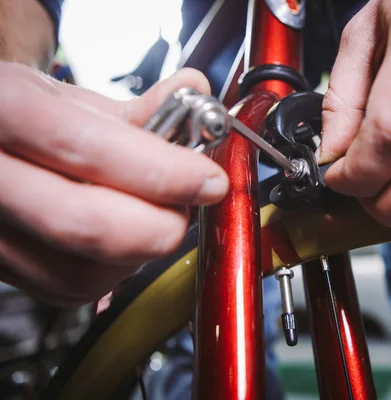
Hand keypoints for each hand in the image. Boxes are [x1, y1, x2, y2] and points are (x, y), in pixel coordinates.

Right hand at [0, 63, 228, 304]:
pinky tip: (125, 237)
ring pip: (83, 271)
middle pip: (86, 223)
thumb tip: (197, 96)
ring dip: (142, 251)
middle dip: (161, 222)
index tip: (208, 179)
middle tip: (190, 204)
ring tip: (155, 215)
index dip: (162, 171)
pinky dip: (116, 269)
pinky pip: (71, 289)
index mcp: (2, 114)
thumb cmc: (17, 119)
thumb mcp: (66, 97)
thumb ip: (137, 107)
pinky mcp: (4, 269)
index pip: (87, 148)